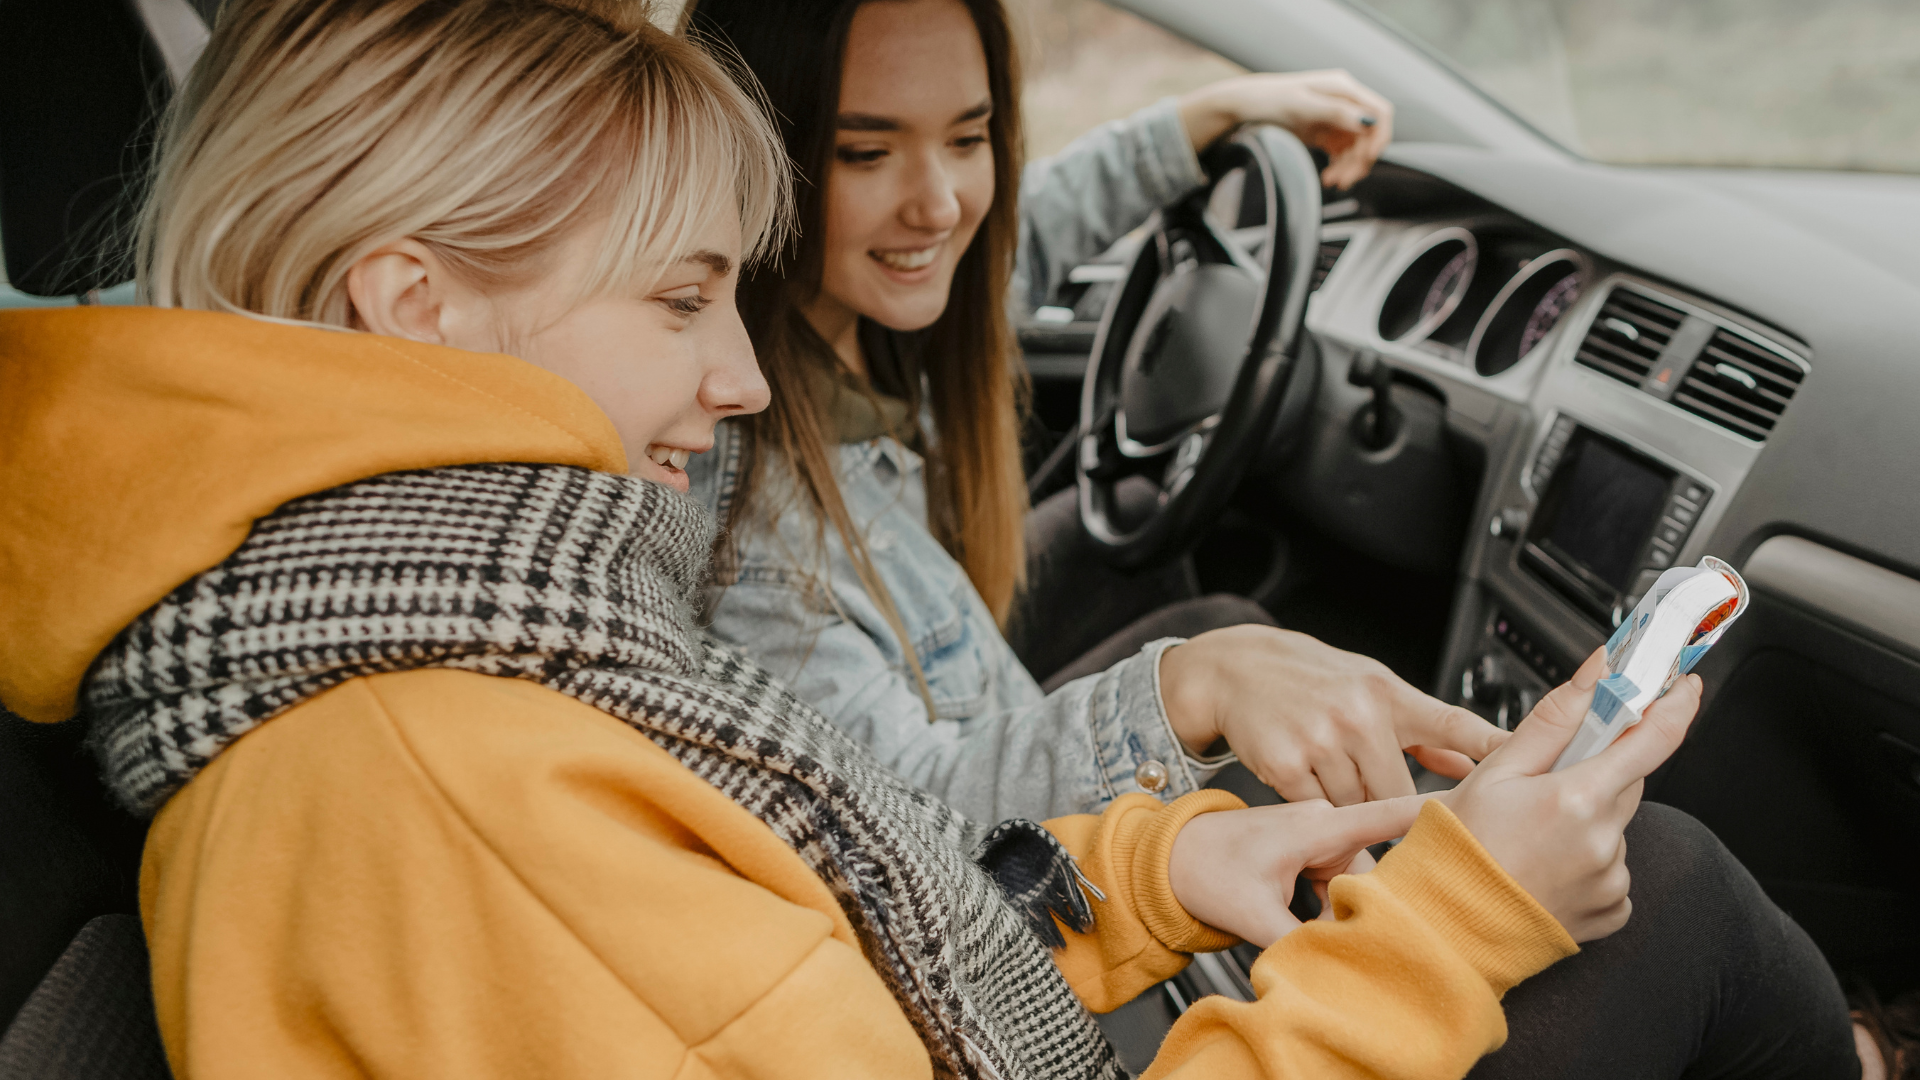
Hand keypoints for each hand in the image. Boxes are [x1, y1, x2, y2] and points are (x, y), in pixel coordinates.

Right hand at [1159, 625, 1507, 804]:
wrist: (1236, 668)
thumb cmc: (1313, 680)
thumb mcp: (1375, 689)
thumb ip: (1426, 730)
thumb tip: (1477, 765)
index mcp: (1390, 695)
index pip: (1456, 728)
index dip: (1495, 756)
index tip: (1531, 784)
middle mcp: (1360, 714)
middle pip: (1401, 794)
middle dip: (1400, 818)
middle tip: (1407, 839)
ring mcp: (1321, 739)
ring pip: (1358, 809)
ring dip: (1356, 821)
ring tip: (1349, 815)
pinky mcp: (1285, 765)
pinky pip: (1318, 814)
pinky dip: (1321, 821)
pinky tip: (1315, 809)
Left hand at [1168, 794, 1429, 947]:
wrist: (1164, 856)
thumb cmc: (1201, 867)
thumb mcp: (1252, 912)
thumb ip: (1300, 939)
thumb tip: (1340, 965)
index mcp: (1318, 825)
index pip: (1390, 814)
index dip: (1439, 815)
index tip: (1482, 811)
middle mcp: (1324, 826)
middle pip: (1379, 867)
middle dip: (1388, 900)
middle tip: (1391, 934)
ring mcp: (1317, 839)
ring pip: (1360, 881)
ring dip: (1356, 910)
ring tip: (1343, 936)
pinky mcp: (1308, 854)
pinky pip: (1340, 883)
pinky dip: (1338, 906)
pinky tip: (1324, 928)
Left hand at [1177, 70, 1393, 189]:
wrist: (1246, 105)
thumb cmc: (1271, 99)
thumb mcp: (1302, 105)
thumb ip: (1336, 112)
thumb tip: (1368, 121)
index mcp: (1344, 89)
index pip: (1380, 112)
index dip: (1380, 136)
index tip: (1368, 158)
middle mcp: (1345, 102)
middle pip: (1369, 136)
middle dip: (1360, 160)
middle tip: (1343, 181)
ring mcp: (1336, 119)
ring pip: (1357, 149)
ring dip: (1349, 168)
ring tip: (1332, 182)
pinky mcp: (1326, 133)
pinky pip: (1342, 154)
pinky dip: (1339, 168)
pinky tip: (1328, 178)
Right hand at [1442, 648, 1703, 941]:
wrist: (1448, 926)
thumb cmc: (1460, 849)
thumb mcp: (1495, 771)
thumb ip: (1554, 719)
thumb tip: (1597, 673)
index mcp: (1577, 798)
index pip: (1653, 739)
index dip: (1676, 705)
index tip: (1685, 686)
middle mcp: (1603, 841)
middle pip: (1629, 782)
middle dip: (1600, 771)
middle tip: (1551, 782)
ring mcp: (1611, 880)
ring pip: (1617, 827)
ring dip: (1590, 820)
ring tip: (1536, 836)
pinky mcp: (1612, 910)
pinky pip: (1615, 870)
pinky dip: (1591, 861)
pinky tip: (1550, 865)